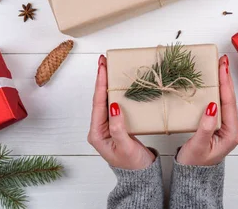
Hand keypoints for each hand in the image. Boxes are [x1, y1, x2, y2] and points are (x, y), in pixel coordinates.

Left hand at [87, 55, 155, 169]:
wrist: (141, 177)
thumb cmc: (133, 165)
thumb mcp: (126, 146)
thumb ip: (118, 127)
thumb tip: (114, 106)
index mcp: (97, 133)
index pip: (98, 103)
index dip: (100, 83)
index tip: (102, 67)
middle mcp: (100, 128)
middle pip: (99, 98)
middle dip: (102, 79)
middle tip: (104, 60)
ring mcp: (108, 126)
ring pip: (106, 100)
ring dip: (108, 83)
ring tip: (110, 67)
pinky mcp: (117, 125)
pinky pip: (115, 104)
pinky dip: (116, 92)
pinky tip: (119, 84)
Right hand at [176, 55, 237, 165]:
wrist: (193, 177)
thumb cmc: (194, 164)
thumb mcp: (198, 146)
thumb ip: (205, 127)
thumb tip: (212, 106)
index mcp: (231, 133)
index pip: (229, 103)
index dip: (226, 83)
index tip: (223, 67)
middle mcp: (232, 128)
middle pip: (230, 98)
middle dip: (226, 78)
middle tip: (222, 60)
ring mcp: (227, 126)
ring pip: (226, 99)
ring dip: (222, 82)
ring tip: (219, 66)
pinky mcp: (220, 124)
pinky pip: (221, 103)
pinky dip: (218, 90)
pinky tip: (214, 82)